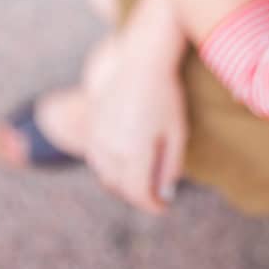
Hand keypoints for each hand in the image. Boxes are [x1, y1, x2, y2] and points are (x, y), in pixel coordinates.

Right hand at [81, 30, 188, 214]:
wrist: (140, 61)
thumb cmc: (164, 96)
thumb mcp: (177, 132)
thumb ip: (170, 166)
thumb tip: (163, 193)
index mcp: (134, 151)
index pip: (138, 193)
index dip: (151, 205)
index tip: (163, 207)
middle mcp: (111, 147)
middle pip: (120, 187)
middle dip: (137, 195)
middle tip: (154, 194)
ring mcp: (97, 136)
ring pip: (105, 175)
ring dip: (121, 184)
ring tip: (140, 180)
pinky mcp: (92, 126)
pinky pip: (96, 159)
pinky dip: (109, 168)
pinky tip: (124, 162)